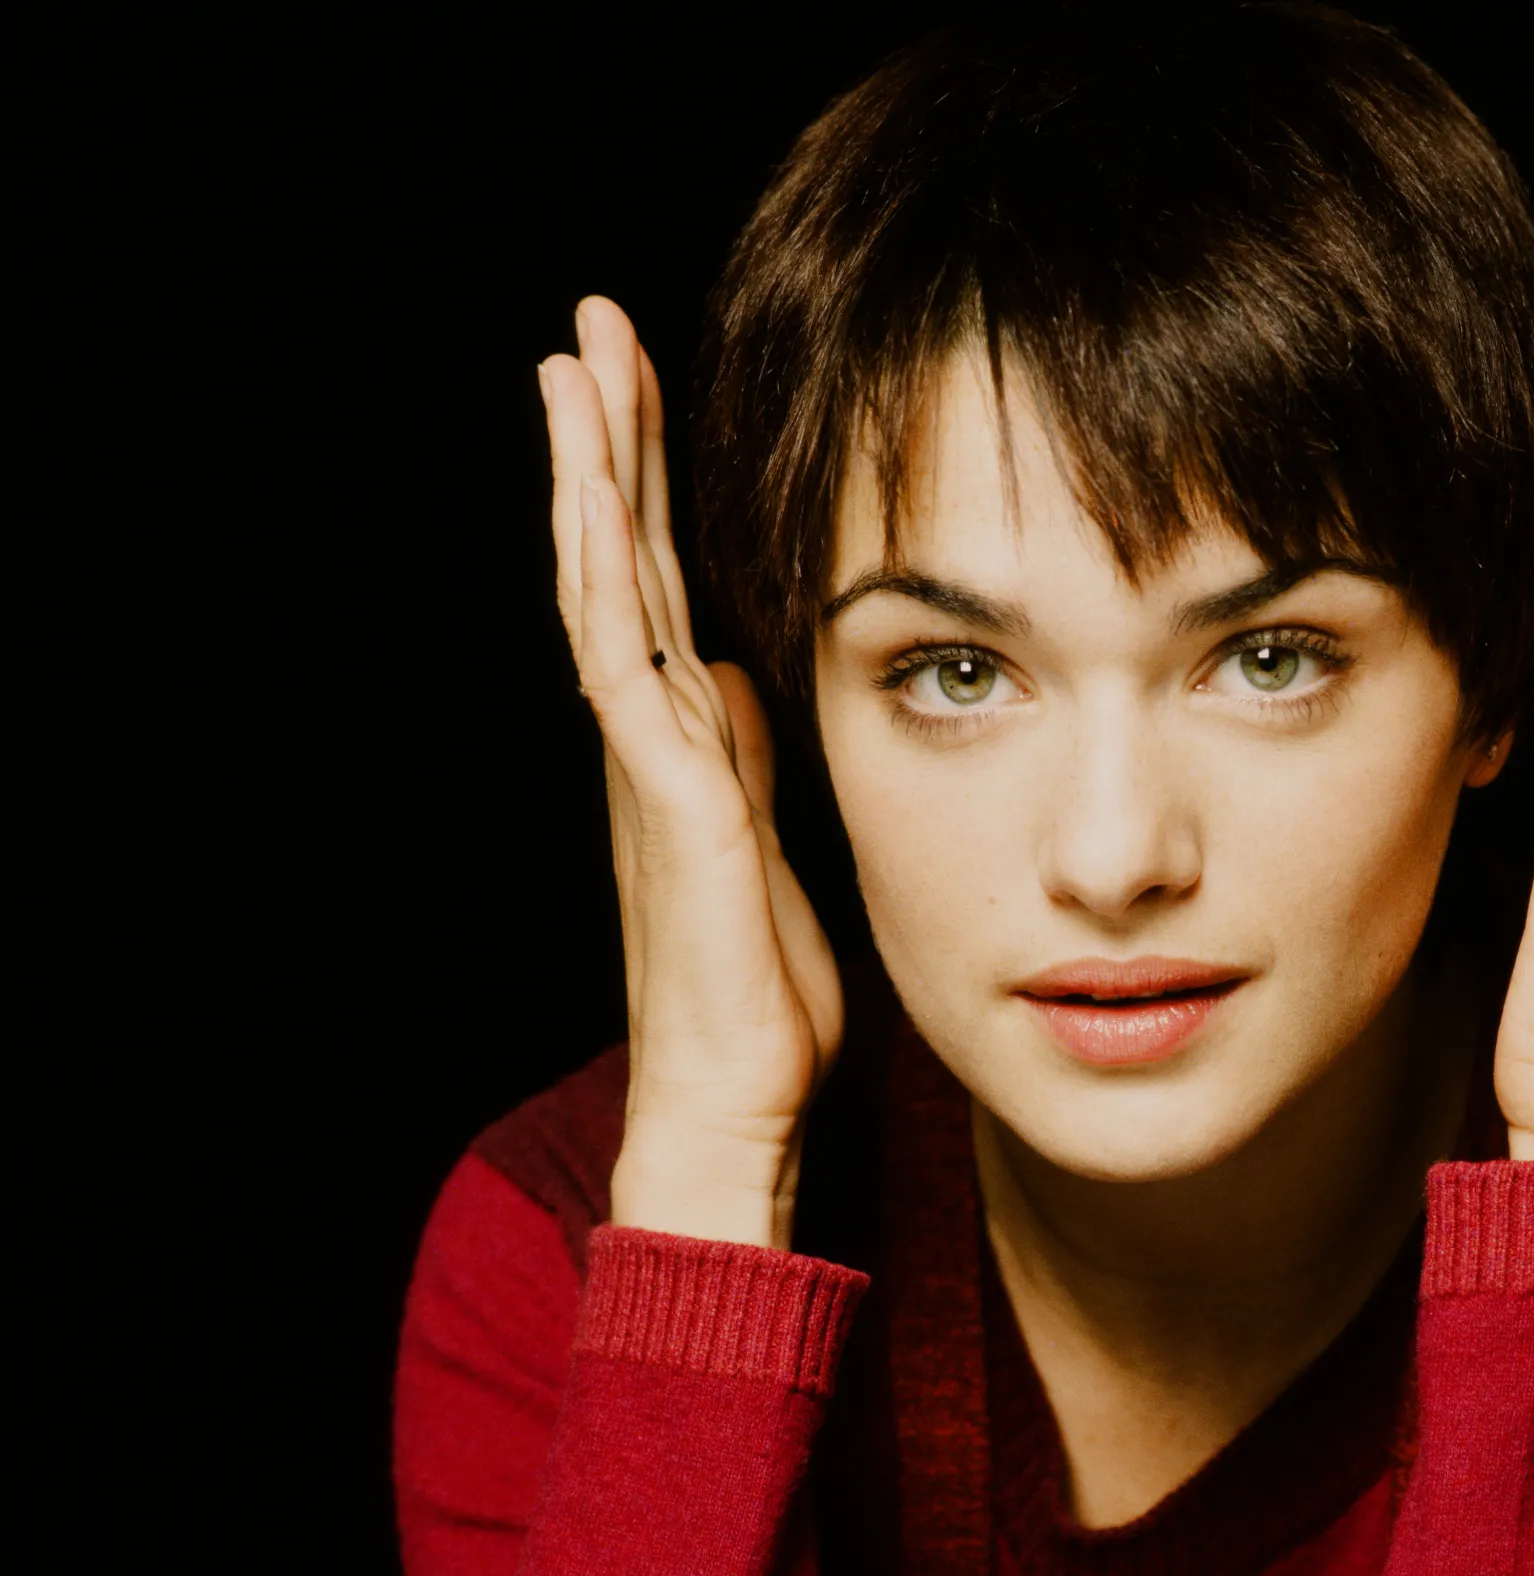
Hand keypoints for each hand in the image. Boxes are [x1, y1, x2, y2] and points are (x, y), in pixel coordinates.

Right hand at [541, 298, 842, 1246]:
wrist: (738, 1101)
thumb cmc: (762, 1001)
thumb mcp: (775, 849)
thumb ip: (748, 760)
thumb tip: (736, 677)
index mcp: (687, 749)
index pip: (659, 592)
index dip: (649, 493)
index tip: (646, 396)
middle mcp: (654, 741)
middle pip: (621, 564)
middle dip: (610, 447)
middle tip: (592, 332)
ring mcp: (648, 764)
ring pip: (605, 588)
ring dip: (591, 475)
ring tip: (573, 364)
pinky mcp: (665, 794)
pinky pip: (619, 657)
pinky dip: (601, 569)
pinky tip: (594, 492)